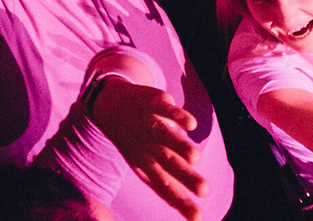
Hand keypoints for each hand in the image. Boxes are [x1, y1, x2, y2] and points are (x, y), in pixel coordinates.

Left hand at [91, 78, 206, 217]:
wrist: (107, 105)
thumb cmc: (135, 140)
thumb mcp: (147, 162)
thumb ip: (169, 180)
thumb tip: (190, 207)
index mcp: (146, 166)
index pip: (165, 188)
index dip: (181, 202)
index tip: (198, 217)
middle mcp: (148, 148)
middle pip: (168, 165)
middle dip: (186, 178)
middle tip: (205, 190)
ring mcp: (149, 125)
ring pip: (165, 138)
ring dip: (180, 147)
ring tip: (195, 159)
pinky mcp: (153, 103)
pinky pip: (165, 110)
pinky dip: (178, 117)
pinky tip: (191, 125)